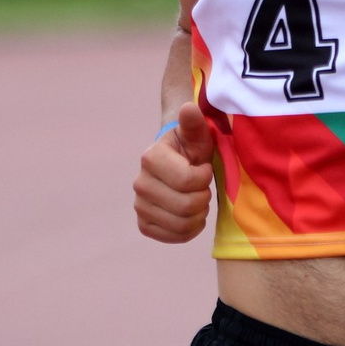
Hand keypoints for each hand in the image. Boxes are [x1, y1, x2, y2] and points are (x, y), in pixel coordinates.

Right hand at [135, 101, 215, 242]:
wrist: (178, 165)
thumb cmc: (191, 148)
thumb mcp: (197, 134)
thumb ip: (194, 123)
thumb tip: (189, 108)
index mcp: (151, 158)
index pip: (189, 181)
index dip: (204, 177)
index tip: (203, 168)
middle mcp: (139, 183)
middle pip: (186, 206)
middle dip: (204, 197)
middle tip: (203, 187)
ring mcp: (140, 205)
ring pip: (181, 224)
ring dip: (198, 214)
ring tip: (198, 200)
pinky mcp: (144, 223)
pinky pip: (171, 237)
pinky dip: (189, 231)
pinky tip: (191, 216)